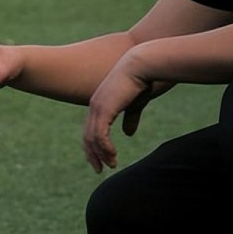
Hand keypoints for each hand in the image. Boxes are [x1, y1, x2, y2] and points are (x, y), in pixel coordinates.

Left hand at [83, 52, 150, 172]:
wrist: (145, 64)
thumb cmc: (144, 80)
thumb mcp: (136, 104)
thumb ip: (130, 118)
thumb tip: (128, 133)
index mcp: (100, 104)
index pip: (91, 130)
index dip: (94, 146)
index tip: (100, 159)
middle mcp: (95, 106)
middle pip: (87, 137)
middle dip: (92, 154)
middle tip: (99, 169)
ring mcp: (97, 108)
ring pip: (92, 138)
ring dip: (100, 154)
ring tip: (110, 165)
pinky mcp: (104, 109)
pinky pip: (100, 135)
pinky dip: (105, 148)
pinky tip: (113, 156)